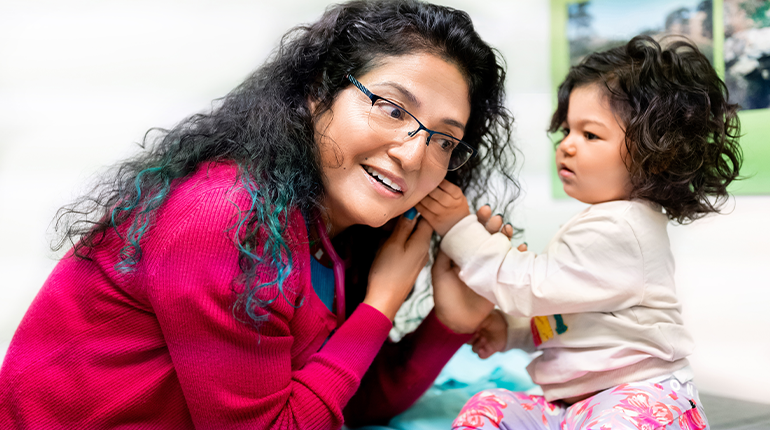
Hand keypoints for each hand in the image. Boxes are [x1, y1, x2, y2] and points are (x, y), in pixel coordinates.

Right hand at [365, 214, 432, 320]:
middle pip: (420, 227)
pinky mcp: (411, 267)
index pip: (427, 217)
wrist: (384, 301)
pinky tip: (388, 244)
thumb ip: (404, 226)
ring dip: (401, 231)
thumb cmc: (387, 272)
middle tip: (391, 217)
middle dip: (407, 220)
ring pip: (413, 237)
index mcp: (423, 242)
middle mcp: (424, 250)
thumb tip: (413, 210)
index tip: (405, 202)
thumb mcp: (393, 244)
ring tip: (386, 231)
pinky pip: (408, 248)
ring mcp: (418, 259)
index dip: (419, 207)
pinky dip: (400, 242)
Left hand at [415, 179, 469, 235]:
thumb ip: (448, 189)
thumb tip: (432, 177)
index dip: (441, 182)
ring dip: (421, 196)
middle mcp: (452, 205)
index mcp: (459, 198)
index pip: (450, 188)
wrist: (460, 228)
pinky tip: (415, 200)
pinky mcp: (434, 221)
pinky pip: (423, 211)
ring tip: (416, 190)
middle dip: (428, 188)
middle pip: (438, 195)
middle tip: (421, 182)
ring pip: (429, 203)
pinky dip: (418, 205)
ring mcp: (442, 214)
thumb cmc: (456, 208)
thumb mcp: (459, 198)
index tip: (434, 177)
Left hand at [431, 205, 516, 332]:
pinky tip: (521, 248)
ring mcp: (490, 267)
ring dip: (506, 236)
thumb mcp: (440, 272)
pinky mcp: (500, 278)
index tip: (482, 210)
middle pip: (489, 235)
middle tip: (496, 219)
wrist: (455, 320)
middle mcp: (478, 257)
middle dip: (493, 224)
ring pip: (501, 246)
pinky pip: (511, 264)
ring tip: (508, 229)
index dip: (478, 219)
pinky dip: (518, 255)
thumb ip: (445, 254)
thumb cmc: (444, 295)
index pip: (472, 231)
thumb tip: (450, 234)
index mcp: (463, 252)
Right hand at [469, 309, 507, 358]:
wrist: (507, 327)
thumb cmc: (495, 320)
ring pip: (474, 349)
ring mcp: (482, 345)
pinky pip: (481, 356)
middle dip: (472, 339)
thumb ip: (475, 321)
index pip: (463, 334)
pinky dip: (481, 353)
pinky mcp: (488, 351)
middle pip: (467, 342)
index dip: (465, 333)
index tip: (471, 328)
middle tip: (478, 333)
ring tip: (484, 339)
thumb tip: (467, 323)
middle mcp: (476, 338)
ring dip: (478, 345)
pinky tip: (483, 349)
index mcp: (473, 330)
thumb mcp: (484, 317)